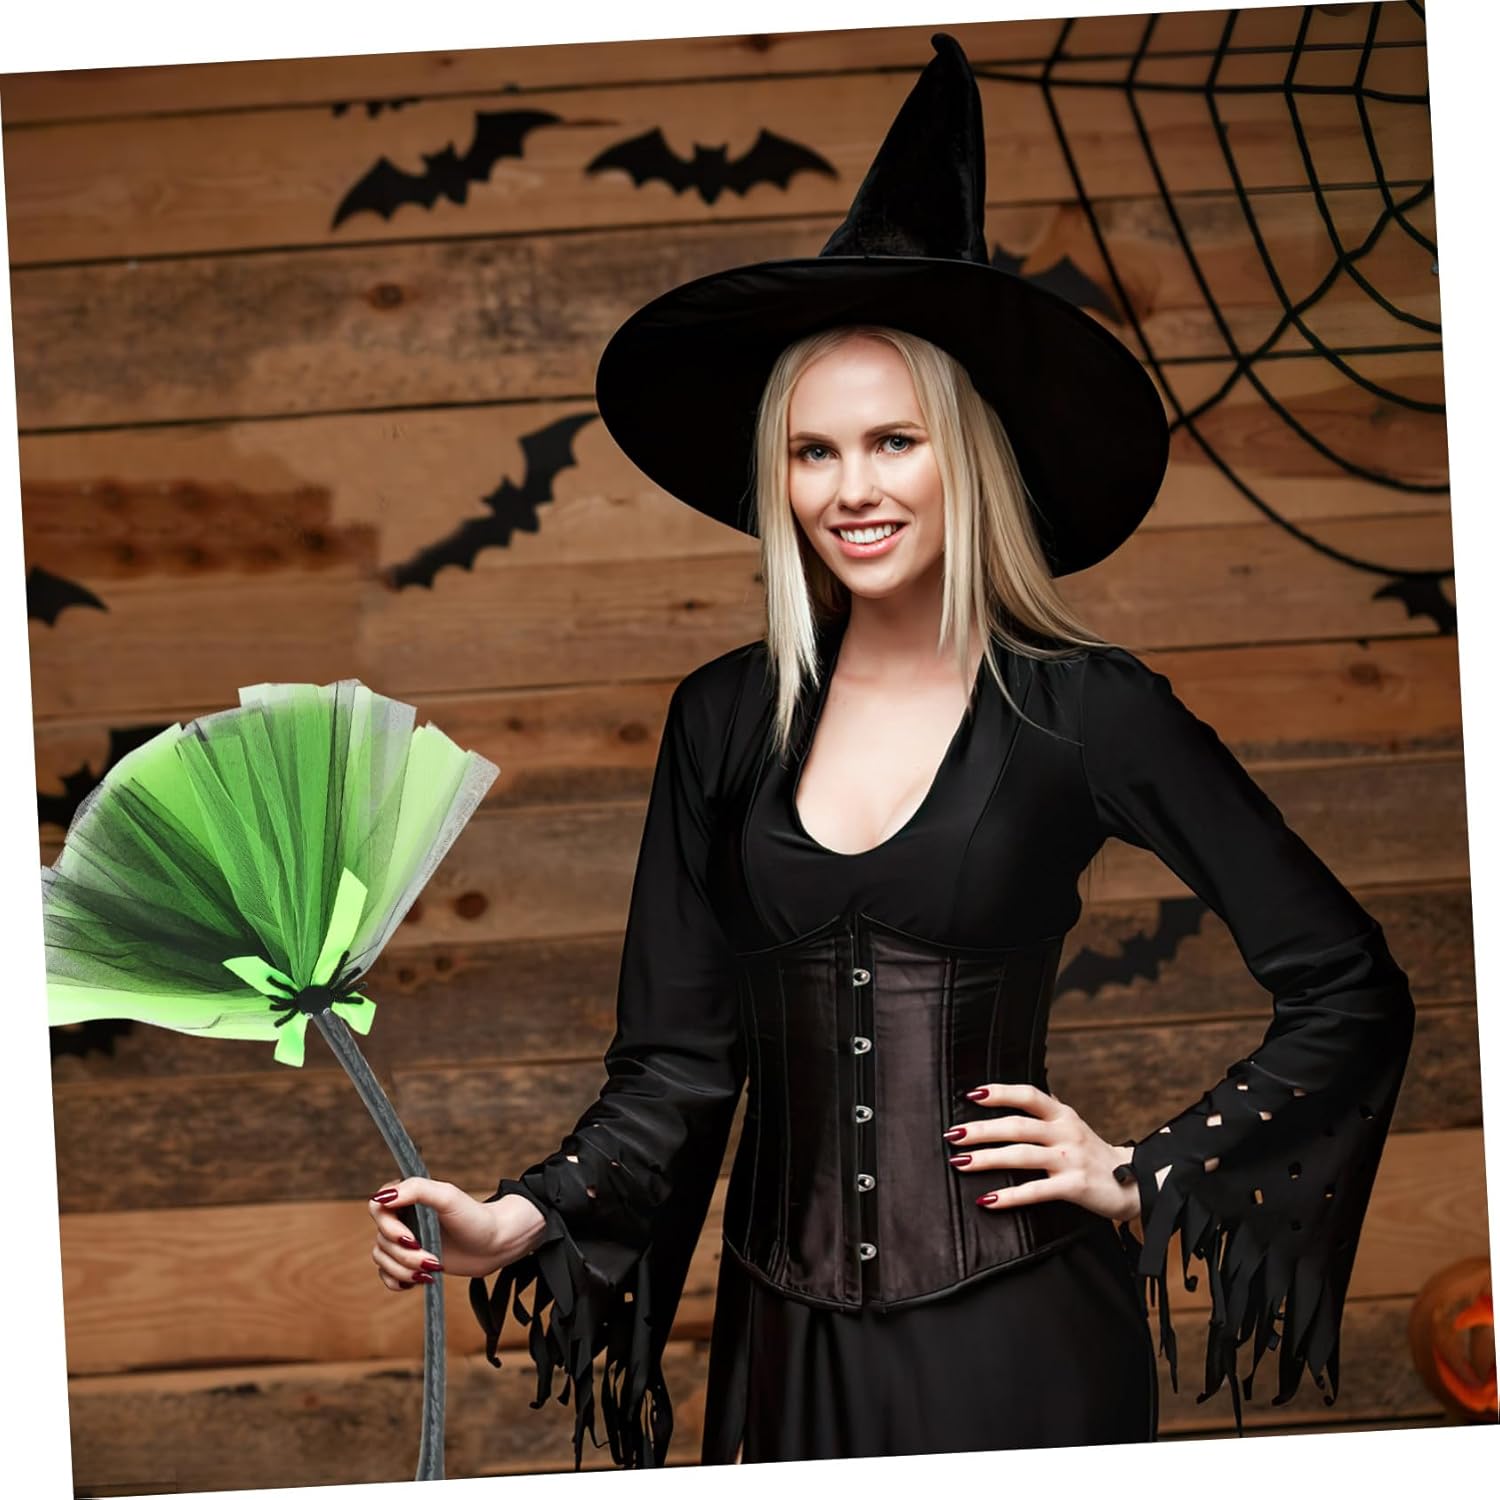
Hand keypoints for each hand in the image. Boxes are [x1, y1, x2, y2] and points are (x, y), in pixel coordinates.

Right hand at [367, 1175, 548, 1289]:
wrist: (496, 1244)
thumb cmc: (475, 1218)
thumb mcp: (448, 1197)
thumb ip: (416, 1189)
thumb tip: (382, 1197)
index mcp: (409, 1196)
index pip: (377, 1207)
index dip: (388, 1227)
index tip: (411, 1238)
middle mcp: (404, 1217)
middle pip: (381, 1239)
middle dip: (405, 1255)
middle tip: (433, 1259)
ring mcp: (407, 1240)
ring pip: (383, 1259)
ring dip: (404, 1269)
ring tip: (432, 1270)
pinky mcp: (411, 1261)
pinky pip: (387, 1275)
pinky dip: (396, 1281)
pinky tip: (416, 1281)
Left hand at [944, 1083, 1141, 1220]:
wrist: (1136, 1184)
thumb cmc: (1093, 1155)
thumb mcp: (1072, 1126)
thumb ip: (1047, 1112)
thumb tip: (1016, 1095)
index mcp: (1063, 1115)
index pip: (1028, 1095)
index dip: (1000, 1092)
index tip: (971, 1094)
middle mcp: (1066, 1132)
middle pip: (1017, 1126)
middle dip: (982, 1130)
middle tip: (952, 1134)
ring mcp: (1070, 1159)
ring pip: (1021, 1155)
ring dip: (987, 1158)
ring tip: (960, 1163)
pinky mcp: (1075, 1186)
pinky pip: (1036, 1190)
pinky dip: (1009, 1195)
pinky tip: (987, 1199)